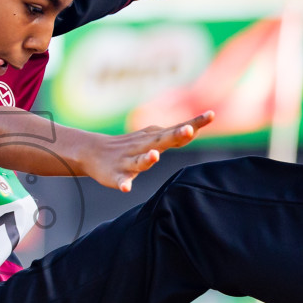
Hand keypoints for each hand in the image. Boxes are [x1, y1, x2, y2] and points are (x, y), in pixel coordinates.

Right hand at [82, 112, 213, 192]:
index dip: (194, 124)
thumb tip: (194, 129)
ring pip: (139, 161)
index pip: (177, 129)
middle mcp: (142, 146)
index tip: (211, 114)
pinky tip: (126, 187)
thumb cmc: (129, 147)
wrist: (91, 152)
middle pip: (161, 141)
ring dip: (147, 159)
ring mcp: (127, 161)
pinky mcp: (115, 175)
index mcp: (153, 138)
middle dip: (175, 135)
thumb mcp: (151, 139)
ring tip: (155, 156)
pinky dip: (123, 183)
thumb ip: (172, 136)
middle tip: (189, 130)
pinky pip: (120, 180)